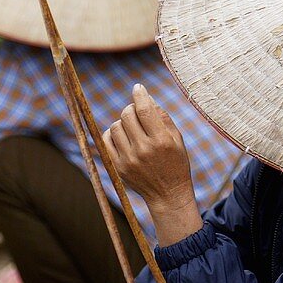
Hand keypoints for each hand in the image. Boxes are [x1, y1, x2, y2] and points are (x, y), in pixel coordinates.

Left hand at [103, 84, 202, 245]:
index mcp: (161, 141)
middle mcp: (143, 150)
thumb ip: (161, 116)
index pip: (145, 110)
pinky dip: (112, 134)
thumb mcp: (176, 138)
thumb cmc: (175, 162)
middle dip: (132, 109)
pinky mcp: (118, 167)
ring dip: (123, 123)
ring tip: (133, 130)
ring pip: (116, 126)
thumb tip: (144, 96)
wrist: (168, 194)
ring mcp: (128, 160)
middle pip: (127, 114)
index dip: (139, 94)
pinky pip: (106, 140)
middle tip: (138, 114)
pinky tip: (122, 137)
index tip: (138, 88)